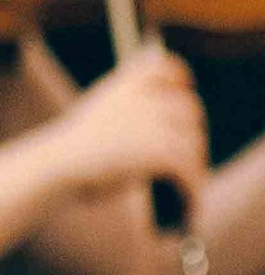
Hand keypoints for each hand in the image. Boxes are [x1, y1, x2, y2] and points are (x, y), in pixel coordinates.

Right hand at [36, 40, 208, 208]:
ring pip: (193, 145)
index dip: (179, 75)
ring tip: (192, 190)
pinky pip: (189, 171)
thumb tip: (163, 126)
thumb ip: (127, 110)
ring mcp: (156, 122)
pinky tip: (190, 208)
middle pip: (190, 109)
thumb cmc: (72, 151)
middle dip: (192, 133)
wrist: (58, 165)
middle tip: (191, 158)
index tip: (187, 86)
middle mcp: (147, 98)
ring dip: (196, 168)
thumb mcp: (99, 115)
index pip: (164, 66)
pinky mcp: (161, 151)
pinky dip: (193, 192)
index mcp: (128, 84)